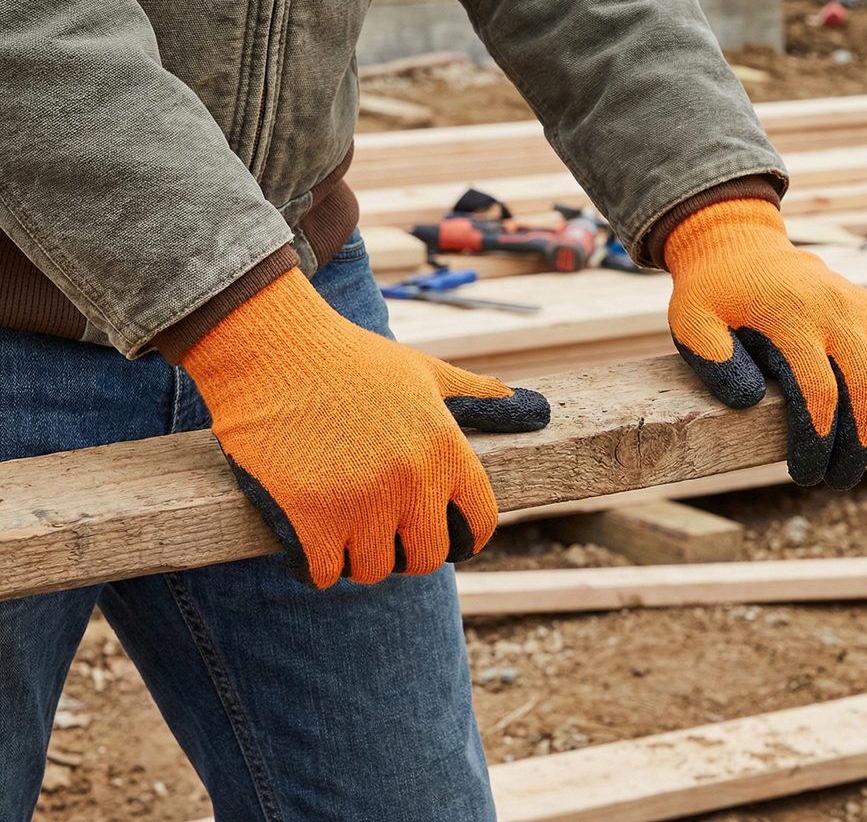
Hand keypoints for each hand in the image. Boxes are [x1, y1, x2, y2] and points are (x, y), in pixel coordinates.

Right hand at [183, 268, 548, 586]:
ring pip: (371, 569)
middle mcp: (411, 482)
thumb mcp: (427, 372)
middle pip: (425, 558)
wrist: (274, 350)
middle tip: (380, 527)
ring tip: (340, 522)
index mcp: (446, 450)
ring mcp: (360, 503)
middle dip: (405, 549)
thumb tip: (536, 409)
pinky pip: (322, 573)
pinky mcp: (308, 519)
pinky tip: (307, 535)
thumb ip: (479, 398)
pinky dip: (314, 563)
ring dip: (357, 555)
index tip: (442, 533)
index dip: (462, 535)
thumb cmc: (353, 360)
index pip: (479, 524)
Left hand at [664, 199, 866, 489]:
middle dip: (860, 444)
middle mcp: (836, 312)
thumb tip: (749, 400)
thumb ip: (713, 359)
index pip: (818, 393)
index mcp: (790, 320)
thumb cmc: (715, 295)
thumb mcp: (692, 322)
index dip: (817, 441)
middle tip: (842, 480)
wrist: (741, 248)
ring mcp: (864, 308)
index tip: (804, 474)